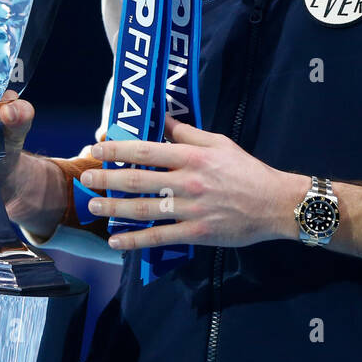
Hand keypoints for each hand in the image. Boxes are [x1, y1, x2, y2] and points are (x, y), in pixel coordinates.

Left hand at [81, 115, 303, 249]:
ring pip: (143, 209)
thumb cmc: (247, 170)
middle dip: (107, 179)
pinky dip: (134, 241)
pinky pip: (159, 237)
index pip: (147, 150)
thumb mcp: (220, 143)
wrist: (276, 203)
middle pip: (138, 180)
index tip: (97, 148)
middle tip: (86, 179)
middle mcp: (188, 182)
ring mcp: (191, 210)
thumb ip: (188, 133)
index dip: (118, 149)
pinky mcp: (197, 233)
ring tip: (93, 206)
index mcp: (192, 157)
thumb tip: (163, 120)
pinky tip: (116, 242)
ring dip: (114, 209)